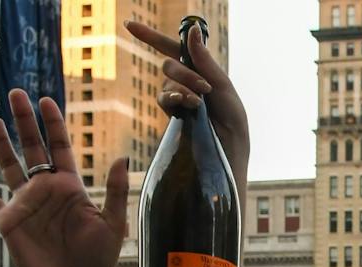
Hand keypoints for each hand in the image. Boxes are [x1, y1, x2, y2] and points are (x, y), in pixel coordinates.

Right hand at [0, 92, 127, 266]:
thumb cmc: (97, 261)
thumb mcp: (113, 224)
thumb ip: (116, 191)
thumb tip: (122, 158)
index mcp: (71, 188)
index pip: (60, 149)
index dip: (53, 125)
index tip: (47, 102)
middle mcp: (46, 191)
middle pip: (32, 148)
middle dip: (25, 122)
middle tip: (17, 94)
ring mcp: (26, 205)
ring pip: (9, 166)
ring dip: (1, 143)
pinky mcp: (9, 221)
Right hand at [128, 19, 250, 173]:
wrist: (230, 147)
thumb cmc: (232, 118)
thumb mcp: (222, 86)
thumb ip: (204, 60)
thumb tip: (192, 29)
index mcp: (199, 71)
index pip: (172, 48)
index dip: (150, 36)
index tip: (129, 24)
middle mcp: (185, 83)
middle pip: (169, 65)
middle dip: (186, 74)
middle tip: (205, 89)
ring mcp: (177, 98)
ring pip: (167, 83)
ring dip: (184, 89)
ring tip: (200, 104)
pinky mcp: (172, 114)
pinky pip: (164, 99)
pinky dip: (174, 98)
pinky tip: (188, 105)